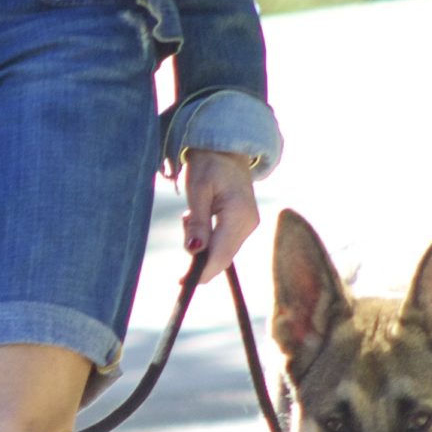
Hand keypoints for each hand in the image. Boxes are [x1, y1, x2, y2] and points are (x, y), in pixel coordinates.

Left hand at [181, 147, 261, 280]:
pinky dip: (209, 238)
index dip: (201, 272)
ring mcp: (249, 225)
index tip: (182, 282)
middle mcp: (249, 223)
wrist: (227, 149)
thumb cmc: (208, 164)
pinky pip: (224, 242)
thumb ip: (197, 222)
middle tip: (186, 223)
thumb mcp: (197, 190)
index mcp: (238, 214)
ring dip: (202, 243)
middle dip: (199, 255)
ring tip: (193, 213)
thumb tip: (194, 252)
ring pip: (222, 252)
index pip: (220, 255)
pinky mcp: (245, 224)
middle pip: (222, 257)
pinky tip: (202, 215)